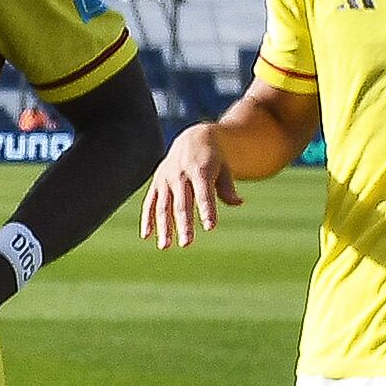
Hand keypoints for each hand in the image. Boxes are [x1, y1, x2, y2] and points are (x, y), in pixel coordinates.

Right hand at [139, 125, 241, 246]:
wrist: (191, 139)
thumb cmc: (213, 158)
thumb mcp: (225, 168)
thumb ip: (228, 187)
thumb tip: (238, 203)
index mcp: (200, 170)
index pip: (204, 194)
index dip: (207, 211)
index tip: (210, 227)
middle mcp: (180, 175)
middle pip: (181, 204)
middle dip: (183, 225)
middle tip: (187, 244)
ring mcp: (166, 180)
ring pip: (163, 207)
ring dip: (163, 227)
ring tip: (165, 246)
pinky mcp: (157, 184)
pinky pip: (150, 203)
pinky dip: (148, 219)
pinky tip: (147, 236)